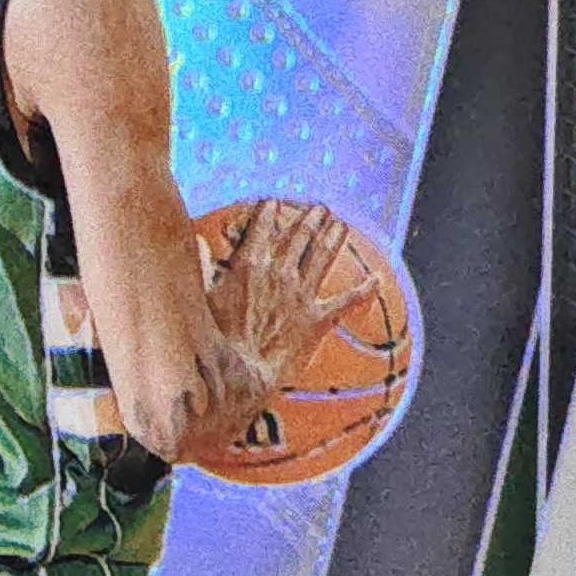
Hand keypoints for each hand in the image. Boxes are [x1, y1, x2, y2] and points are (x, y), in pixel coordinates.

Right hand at [205, 200, 376, 391]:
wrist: (241, 373)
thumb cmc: (215, 340)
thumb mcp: (201, 297)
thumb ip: (201, 265)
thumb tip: (197, 241)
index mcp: (250, 264)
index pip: (262, 228)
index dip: (268, 212)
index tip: (273, 202)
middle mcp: (280, 273)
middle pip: (300, 236)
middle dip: (310, 219)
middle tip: (319, 208)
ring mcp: (301, 294)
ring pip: (323, 257)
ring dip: (333, 237)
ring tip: (341, 224)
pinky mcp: (317, 319)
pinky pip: (346, 302)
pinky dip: (364, 290)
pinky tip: (378, 279)